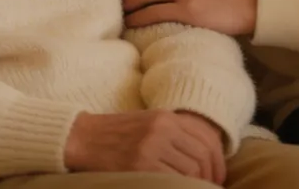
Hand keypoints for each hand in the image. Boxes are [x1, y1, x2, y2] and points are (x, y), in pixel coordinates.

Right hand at [64, 109, 226, 182]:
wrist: (81, 138)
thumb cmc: (114, 134)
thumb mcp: (147, 123)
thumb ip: (173, 134)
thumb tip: (204, 157)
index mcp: (165, 117)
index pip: (206, 139)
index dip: (218, 162)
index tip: (218, 177)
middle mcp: (161, 129)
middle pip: (202, 157)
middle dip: (210, 177)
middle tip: (209, 188)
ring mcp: (151, 147)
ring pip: (191, 171)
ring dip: (195, 184)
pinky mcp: (140, 166)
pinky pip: (173, 180)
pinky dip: (180, 186)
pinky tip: (176, 188)